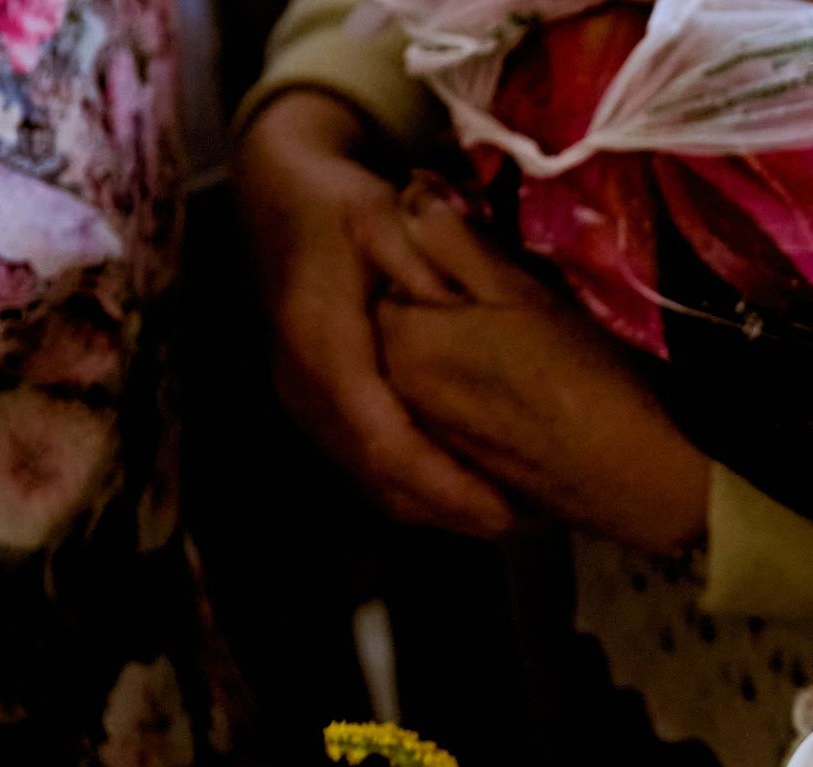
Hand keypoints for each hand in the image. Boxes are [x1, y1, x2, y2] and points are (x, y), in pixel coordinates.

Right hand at [230, 90, 511, 534]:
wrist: (279, 197)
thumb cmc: (339, 204)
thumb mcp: (385, 217)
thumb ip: (426, 264)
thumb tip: (466, 307)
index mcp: (323, 350)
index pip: (387, 444)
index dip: (446, 485)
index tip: (504, 511)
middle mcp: (306, 392)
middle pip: (384, 483)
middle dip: (457, 512)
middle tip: (532, 523)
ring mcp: (307, 408)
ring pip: (378, 486)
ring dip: (444, 509)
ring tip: (515, 514)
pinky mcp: (319, 413)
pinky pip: (372, 470)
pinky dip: (425, 488)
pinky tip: (473, 488)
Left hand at [374, 185, 709, 558]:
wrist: (644, 479)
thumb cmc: (590, 377)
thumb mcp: (522, 290)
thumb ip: (455, 239)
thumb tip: (412, 192)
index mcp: (406, 343)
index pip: (391, 274)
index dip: (439, 259)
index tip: (488, 260)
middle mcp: (404, 397)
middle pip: (408, 327)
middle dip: (442, 307)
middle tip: (512, 303)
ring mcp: (435, 441)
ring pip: (432, 373)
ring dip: (462, 355)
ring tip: (528, 352)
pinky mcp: (468, 474)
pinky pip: (456, 417)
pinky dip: (479, 399)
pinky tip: (531, 396)